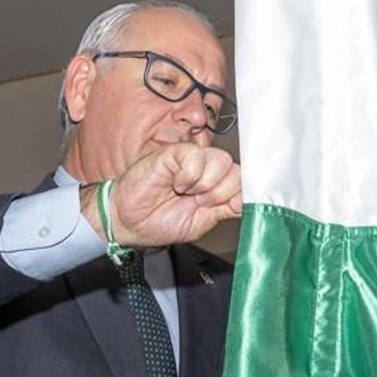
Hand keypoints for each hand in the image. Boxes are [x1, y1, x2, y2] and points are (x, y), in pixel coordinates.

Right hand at [81, 143, 242, 247]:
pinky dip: (188, 175)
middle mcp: (206, 171)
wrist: (129, 222)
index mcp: (215, 186)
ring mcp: (191, 160)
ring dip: (205, 184)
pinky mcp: (174, 153)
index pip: (242, 180)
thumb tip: (246, 202)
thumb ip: (225, 210)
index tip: (231, 207)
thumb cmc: (160, 222)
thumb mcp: (201, 223)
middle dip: (221, 192)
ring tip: (185, 193)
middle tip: (199, 202)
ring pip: (220, 161)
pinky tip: (175, 183)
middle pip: (235, 170)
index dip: (241, 193)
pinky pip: (196, 156)